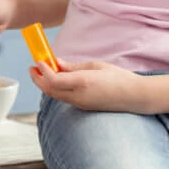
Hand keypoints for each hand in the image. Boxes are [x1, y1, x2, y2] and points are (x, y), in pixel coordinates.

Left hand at [29, 58, 147, 112]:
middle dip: (37, 79)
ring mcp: (80, 104)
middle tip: (33, 67)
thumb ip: (73, 66)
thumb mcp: (95, 66)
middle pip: (49, 90)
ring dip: (45, 84)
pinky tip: (57, 79)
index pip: (53, 79)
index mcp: (83, 82)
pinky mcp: (83, 107)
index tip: (38, 61)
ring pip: (55, 95)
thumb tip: (56, 63)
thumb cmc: (119, 78)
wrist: (135, 97)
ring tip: (42, 71)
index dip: (42, 70)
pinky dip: (55, 88)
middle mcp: (79, 96)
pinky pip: (64, 98)